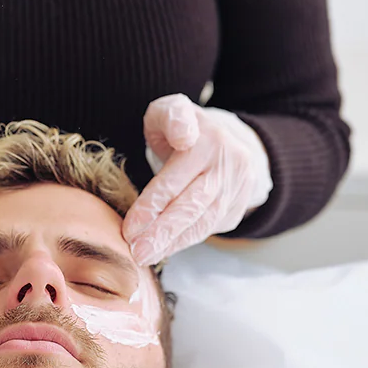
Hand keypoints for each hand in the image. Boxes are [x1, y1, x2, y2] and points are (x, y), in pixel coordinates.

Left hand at [122, 93, 271, 265]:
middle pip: (192, 205)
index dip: (152, 205)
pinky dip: (184, 241)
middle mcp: (229, 164)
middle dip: (162, 232)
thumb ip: (171, 117)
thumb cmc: (182, 128)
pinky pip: (209, 228)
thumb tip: (183, 136)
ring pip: (203, 222)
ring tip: (146, 256)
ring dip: (173, 243)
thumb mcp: (171, 111)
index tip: (130, 228)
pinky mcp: (238, 206)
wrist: (226, 139)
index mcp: (208, 140)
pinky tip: (164, 249)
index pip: (175, 179)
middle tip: (136, 253)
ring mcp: (238, 188)